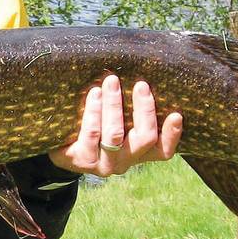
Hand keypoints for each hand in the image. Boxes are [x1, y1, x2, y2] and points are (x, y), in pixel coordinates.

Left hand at [48, 76, 181, 176]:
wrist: (60, 146)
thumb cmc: (95, 125)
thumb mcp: (117, 119)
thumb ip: (132, 108)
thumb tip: (144, 75)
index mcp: (139, 152)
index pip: (164, 151)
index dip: (172, 135)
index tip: (176, 114)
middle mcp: (126, 161)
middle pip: (144, 138)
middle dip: (144, 109)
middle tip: (141, 85)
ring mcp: (104, 163)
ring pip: (115, 134)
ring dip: (114, 105)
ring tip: (111, 82)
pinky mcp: (83, 160)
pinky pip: (92, 134)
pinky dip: (94, 111)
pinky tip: (94, 94)